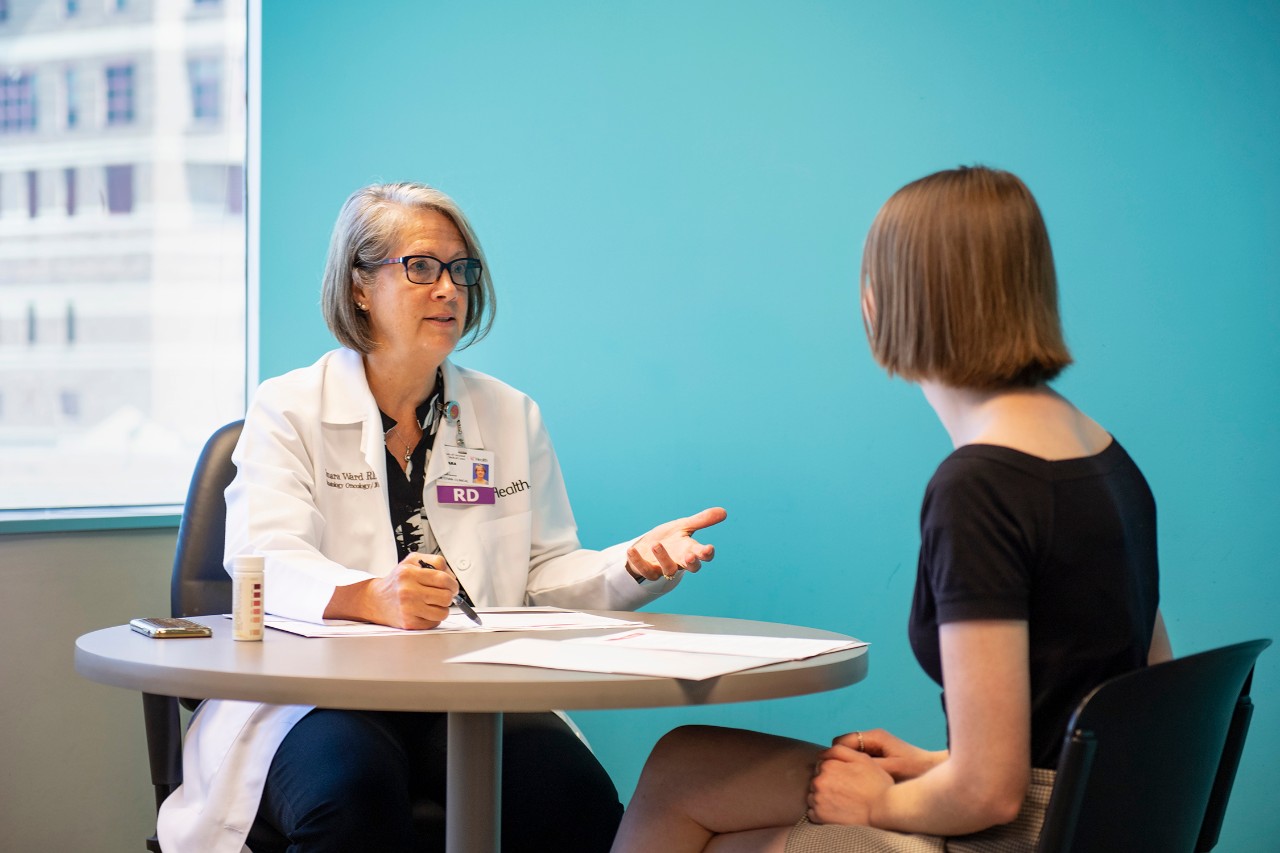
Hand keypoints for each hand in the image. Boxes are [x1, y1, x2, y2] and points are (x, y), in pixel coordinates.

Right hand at [325, 551, 457, 628]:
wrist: (377, 600)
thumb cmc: (397, 580)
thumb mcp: (412, 561)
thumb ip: (434, 561)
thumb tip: (452, 575)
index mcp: (409, 573)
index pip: (443, 579)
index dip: (453, 583)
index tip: (452, 586)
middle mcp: (408, 591)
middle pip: (446, 597)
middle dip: (449, 596)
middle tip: (443, 594)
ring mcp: (408, 609)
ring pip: (442, 612)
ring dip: (442, 608)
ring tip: (432, 603)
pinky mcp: (409, 623)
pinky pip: (434, 623)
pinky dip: (433, 618)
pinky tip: (424, 611)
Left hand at [625, 507, 726, 580]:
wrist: (647, 547)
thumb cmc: (669, 538)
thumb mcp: (683, 526)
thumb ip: (701, 520)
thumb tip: (724, 512)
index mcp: (689, 550)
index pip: (702, 555)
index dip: (706, 554)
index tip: (708, 549)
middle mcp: (679, 562)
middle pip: (690, 567)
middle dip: (691, 562)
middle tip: (690, 555)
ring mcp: (663, 569)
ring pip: (668, 570)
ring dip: (663, 558)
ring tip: (657, 544)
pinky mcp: (648, 571)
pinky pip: (644, 570)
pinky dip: (637, 561)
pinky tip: (631, 549)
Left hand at [807, 744, 892, 824]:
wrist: (883, 810)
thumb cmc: (875, 783)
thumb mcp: (861, 758)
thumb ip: (839, 750)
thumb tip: (821, 753)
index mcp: (828, 766)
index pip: (821, 765)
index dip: (833, 771)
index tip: (845, 779)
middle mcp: (819, 781)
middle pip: (816, 780)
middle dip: (827, 784)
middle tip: (845, 792)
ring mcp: (818, 799)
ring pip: (813, 795)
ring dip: (822, 798)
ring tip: (841, 802)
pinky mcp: (819, 816)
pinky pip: (812, 812)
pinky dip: (821, 812)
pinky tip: (836, 812)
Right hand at [833, 728, 946, 781]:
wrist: (933, 772)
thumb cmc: (915, 770)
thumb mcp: (891, 768)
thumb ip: (868, 765)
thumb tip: (846, 767)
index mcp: (874, 737)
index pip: (841, 741)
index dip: (834, 756)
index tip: (832, 771)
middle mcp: (872, 739)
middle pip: (844, 747)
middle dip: (839, 761)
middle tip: (839, 779)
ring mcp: (875, 747)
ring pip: (851, 754)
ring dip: (848, 766)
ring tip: (848, 782)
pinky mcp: (878, 756)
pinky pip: (859, 760)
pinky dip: (856, 770)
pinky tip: (859, 783)